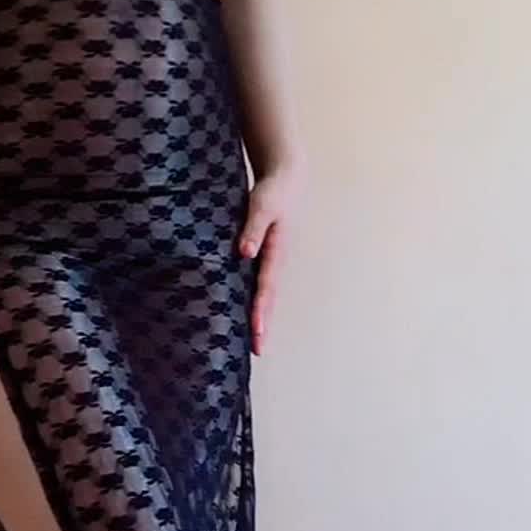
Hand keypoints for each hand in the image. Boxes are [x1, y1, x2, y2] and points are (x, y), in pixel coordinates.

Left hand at [237, 160, 303, 356]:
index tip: (256, 333)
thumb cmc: (273, 191)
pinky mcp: (264, 256)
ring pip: (264, 294)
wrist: (286, 178)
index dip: (260, 311)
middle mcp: (275, 261)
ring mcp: (271, 260)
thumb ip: (253, 228)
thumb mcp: (262, 205)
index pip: (266, 288)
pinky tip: (244, 312)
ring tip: (253, 342)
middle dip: (262, 325)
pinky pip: (258, 283)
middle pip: (268, 299)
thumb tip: (244, 253)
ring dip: (259, 317)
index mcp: (276, 252)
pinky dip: (254, 301)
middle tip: (257, 352)